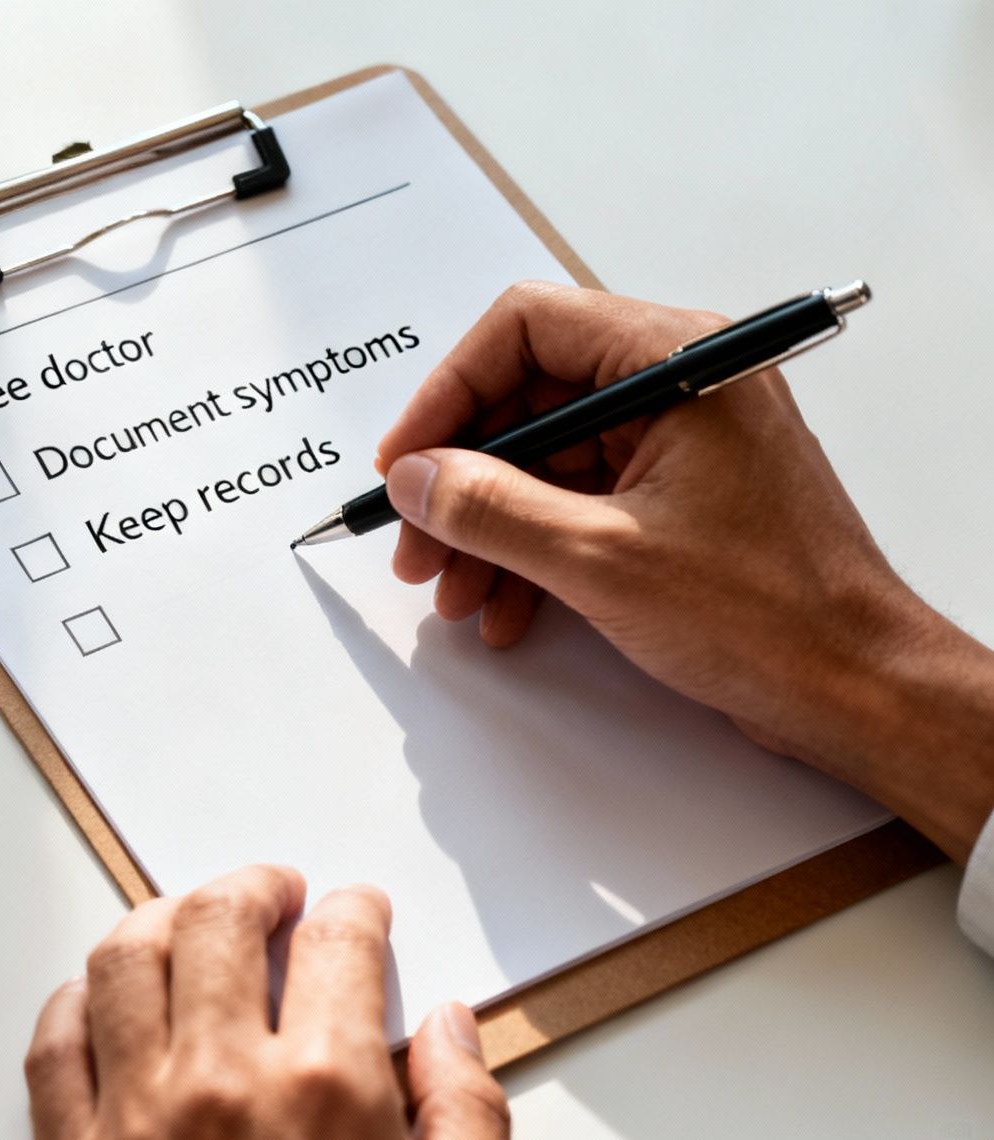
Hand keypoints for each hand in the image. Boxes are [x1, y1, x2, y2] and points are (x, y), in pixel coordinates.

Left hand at [24, 866, 507, 1139]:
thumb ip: (464, 1118)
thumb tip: (448, 1030)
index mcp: (328, 1097)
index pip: (339, 945)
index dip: (354, 912)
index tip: (357, 912)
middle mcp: (223, 1084)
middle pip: (221, 921)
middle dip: (254, 888)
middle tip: (275, 892)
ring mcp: (136, 1117)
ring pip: (127, 957)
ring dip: (162, 917)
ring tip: (191, 919)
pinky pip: (56, 1044)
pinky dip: (79, 999)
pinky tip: (105, 995)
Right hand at [376, 281, 993, 857]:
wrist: (855, 689)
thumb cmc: (771, 616)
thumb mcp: (601, 560)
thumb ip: (491, 509)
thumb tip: (416, 478)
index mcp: (680, 360)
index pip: (528, 329)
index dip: (449, 392)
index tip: (405, 457)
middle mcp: (682, 383)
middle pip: (528, 398)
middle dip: (461, 477)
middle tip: (415, 539)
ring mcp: (681, 439)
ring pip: (545, 457)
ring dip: (487, 525)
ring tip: (455, 591)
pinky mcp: (678, 494)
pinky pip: (577, 499)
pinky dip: (531, 547)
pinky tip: (506, 606)